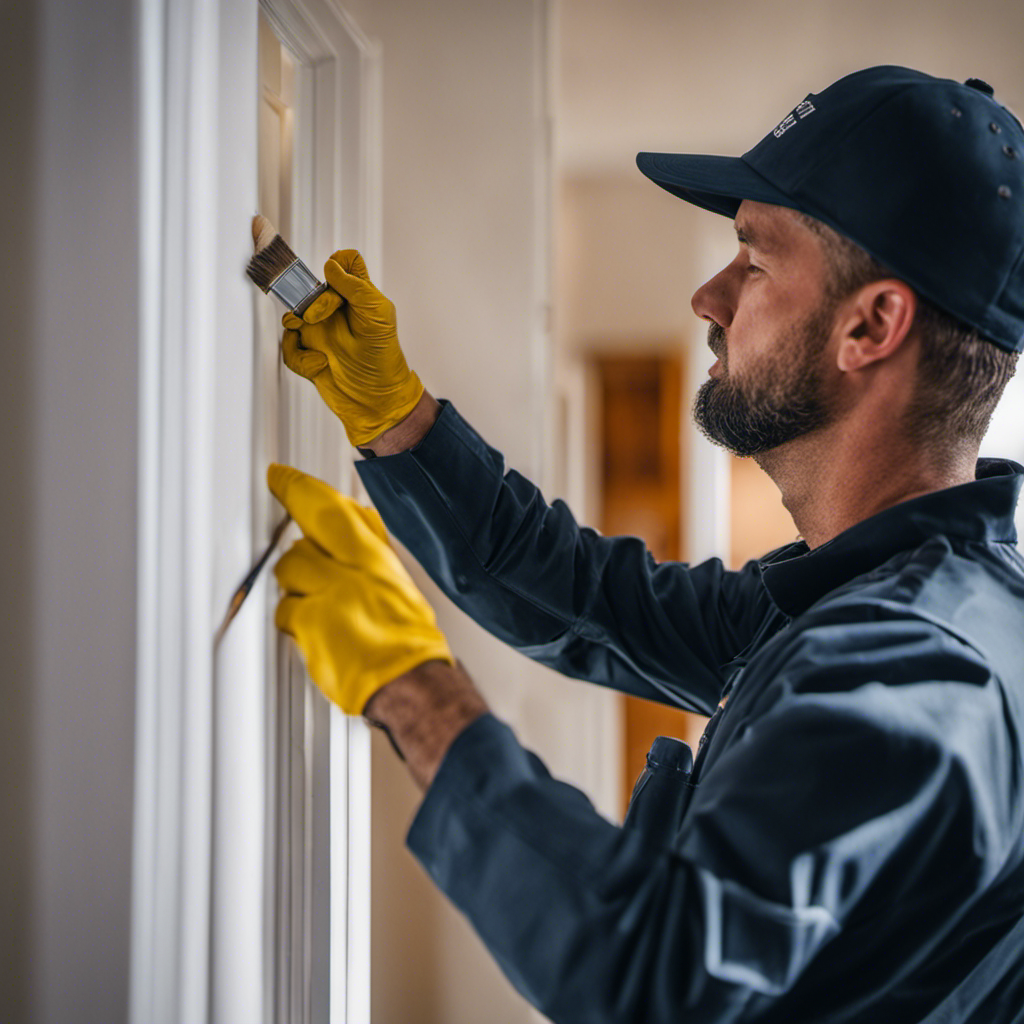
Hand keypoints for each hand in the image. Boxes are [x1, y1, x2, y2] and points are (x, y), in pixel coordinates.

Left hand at [268, 463, 453, 714]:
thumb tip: (354, 521)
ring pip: (289, 573)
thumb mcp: (397, 582)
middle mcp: (352, 572)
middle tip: (315, 579)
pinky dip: (295, 622)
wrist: (411, 680)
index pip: (331, 509)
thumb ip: (371, 550)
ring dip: (298, 590)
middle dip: (303, 561)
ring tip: (323, 611)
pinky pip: (284, 611)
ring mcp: (330, 598)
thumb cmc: (408, 638)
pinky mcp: (311, 625)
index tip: (279, 477)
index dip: (299, 489)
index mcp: (376, 558)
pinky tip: (317, 634)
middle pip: (302, 544)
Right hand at [280, 250, 423, 446]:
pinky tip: (321, 364)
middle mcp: (336, 313)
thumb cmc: (383, 360)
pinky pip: (289, 348)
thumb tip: (332, 265)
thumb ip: (356, 287)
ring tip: (315, 339)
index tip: (333, 279)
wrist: (377, 402)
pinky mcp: (308, 355)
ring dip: (299, 328)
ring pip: (293, 318)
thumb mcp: (377, 316)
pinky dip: (301, 357)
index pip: (342, 266)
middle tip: (319, 315)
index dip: (335, 267)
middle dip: (311, 301)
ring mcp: (321, 333)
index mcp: (357, 298)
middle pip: (309, 289)